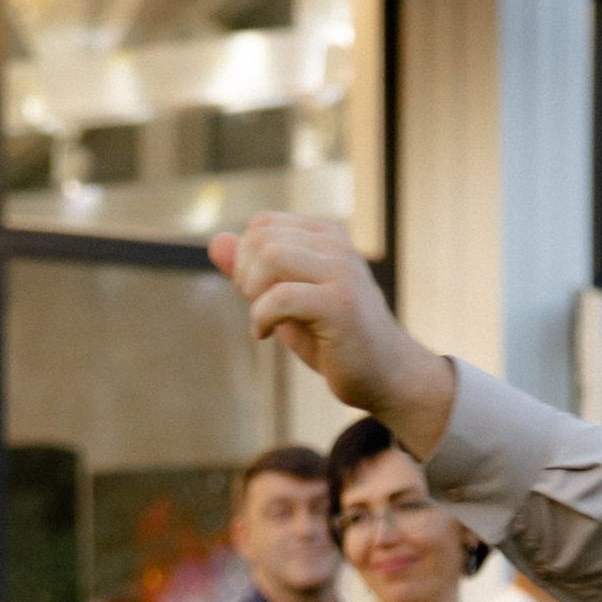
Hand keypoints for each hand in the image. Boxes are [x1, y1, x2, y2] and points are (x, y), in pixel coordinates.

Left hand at [210, 218, 455, 454]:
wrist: (386, 377)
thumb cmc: (334, 340)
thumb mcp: (286, 300)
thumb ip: (251, 270)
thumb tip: (215, 241)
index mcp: (327, 238)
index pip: (263, 224)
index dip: (244, 257)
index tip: (255, 293)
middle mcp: (337, 247)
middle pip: (263, 239)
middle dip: (245, 275)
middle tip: (258, 309)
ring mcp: (343, 272)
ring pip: (271, 257)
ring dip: (254, 294)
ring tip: (263, 320)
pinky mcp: (341, 304)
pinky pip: (282, 296)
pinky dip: (261, 317)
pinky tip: (265, 335)